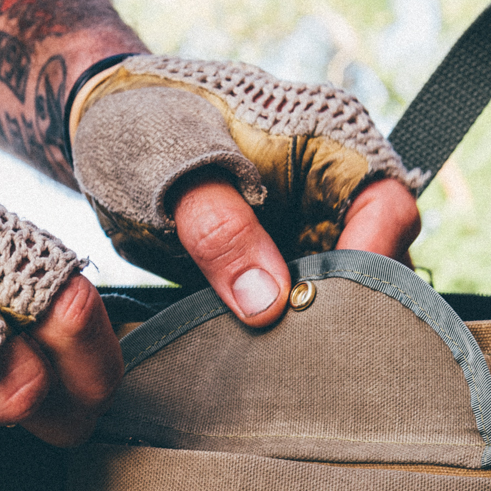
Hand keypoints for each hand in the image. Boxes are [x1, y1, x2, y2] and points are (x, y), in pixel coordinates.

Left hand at [69, 56, 426, 325]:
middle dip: (344, 310)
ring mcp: (310, 232)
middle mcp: (333, 191)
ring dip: (313, 328)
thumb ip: (220, 230)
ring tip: (278, 363)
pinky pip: (301, 307)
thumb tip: (268, 302)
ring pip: (343, 293)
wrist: (105, 129)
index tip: (319, 307)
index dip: (369, 261)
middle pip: (377, 262)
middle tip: (298, 353)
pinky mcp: (282, 266)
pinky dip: (285, 334)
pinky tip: (260, 360)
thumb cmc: (143, 127)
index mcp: (327, 144)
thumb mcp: (172, 169)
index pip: (386, 210)